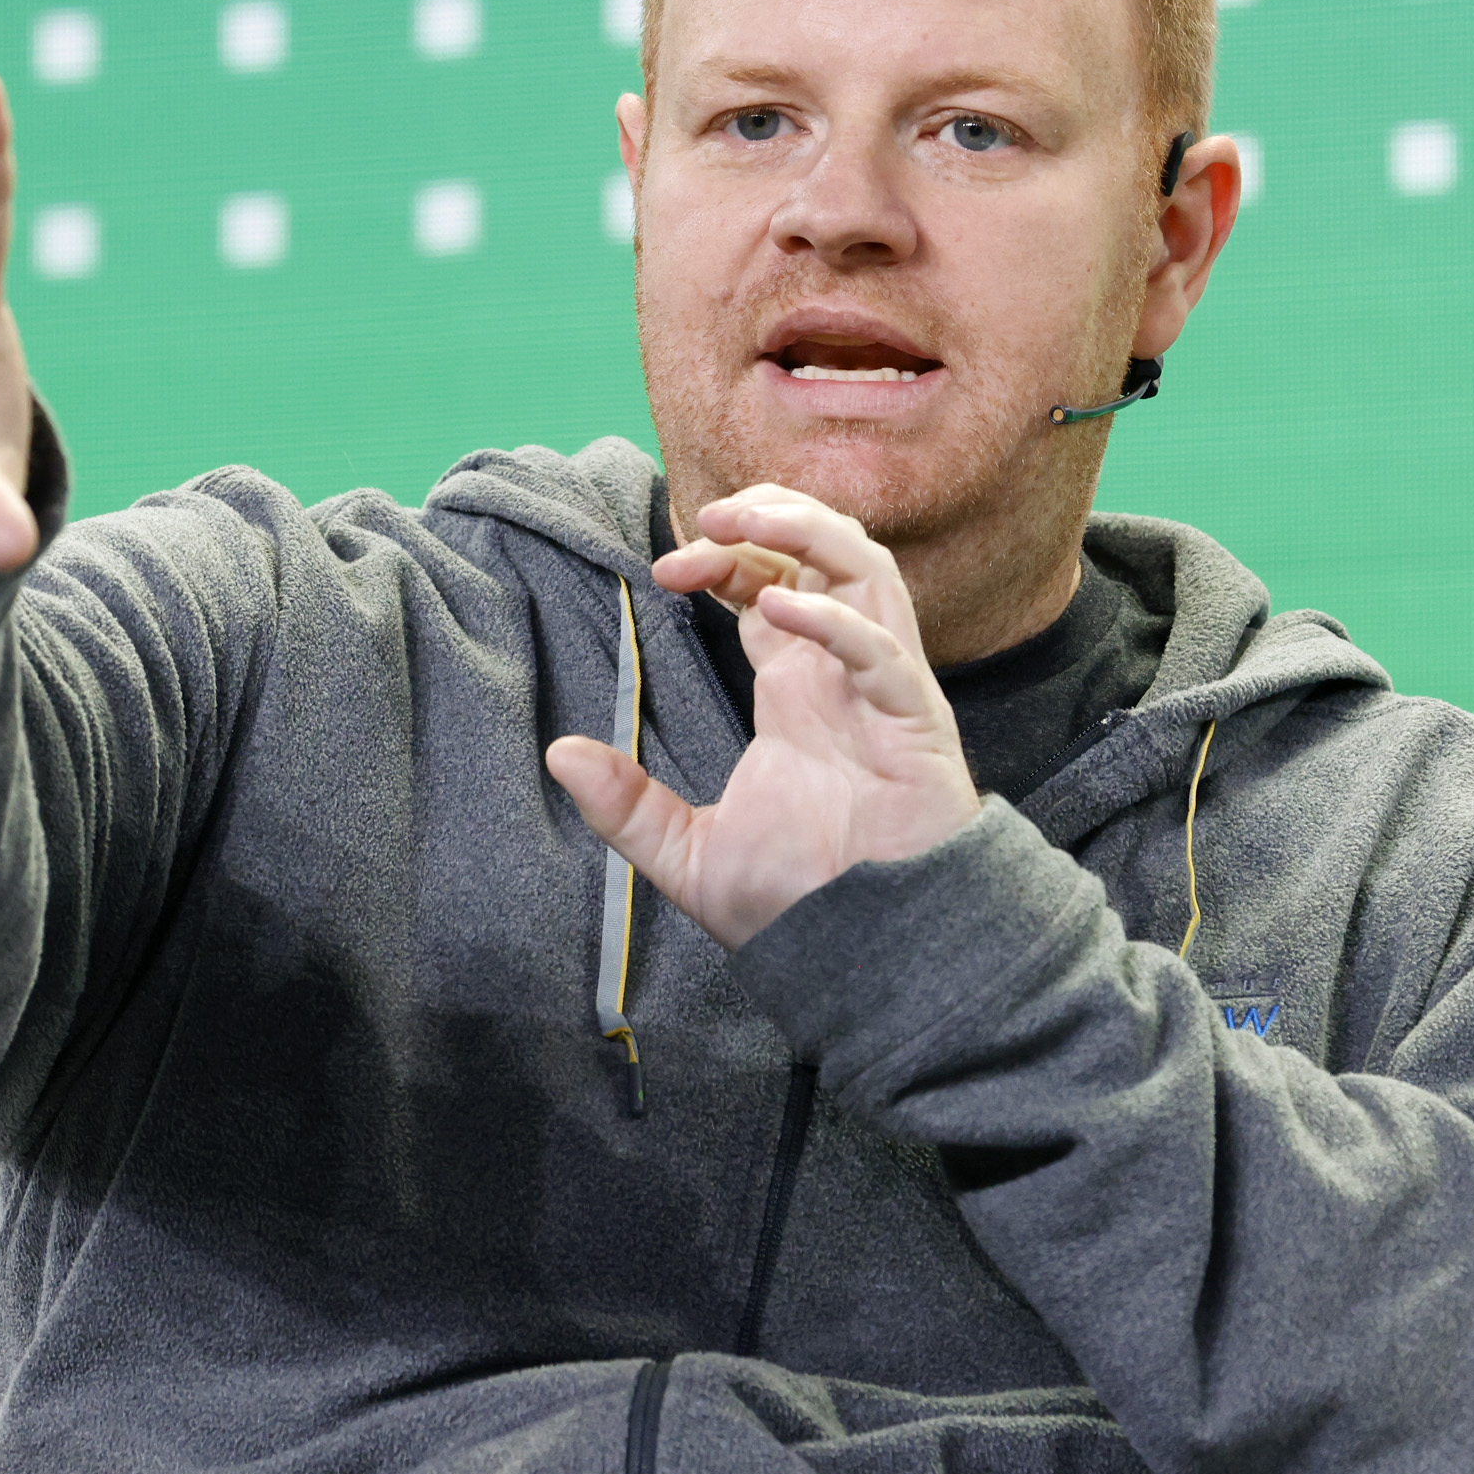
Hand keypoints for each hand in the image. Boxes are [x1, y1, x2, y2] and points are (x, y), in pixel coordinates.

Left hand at [545, 485, 981, 949]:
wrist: (871, 957)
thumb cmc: (802, 902)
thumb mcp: (689, 854)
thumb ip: (628, 806)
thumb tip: (558, 753)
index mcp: (799, 689)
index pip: (770, 584)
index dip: (722, 558)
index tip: (664, 568)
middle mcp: (843, 674)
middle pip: (825, 551)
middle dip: (768, 515)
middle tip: (706, 517)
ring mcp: (884, 692)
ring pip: (869, 571)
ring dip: (809, 531)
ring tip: (748, 521)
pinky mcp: (915, 725)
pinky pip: (884, 653)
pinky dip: (836, 622)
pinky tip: (782, 610)